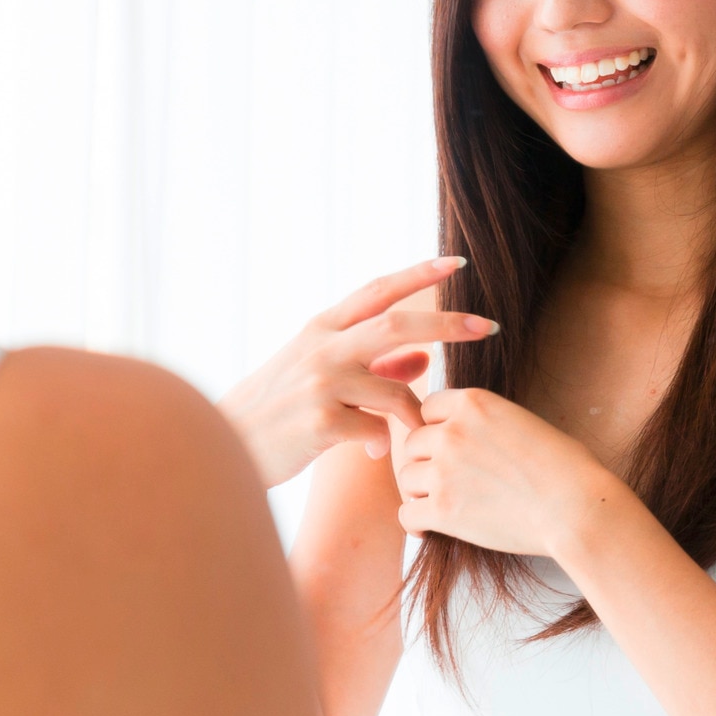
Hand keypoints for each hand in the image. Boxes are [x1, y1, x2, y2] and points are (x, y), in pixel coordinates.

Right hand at [217, 258, 499, 487]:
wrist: (226, 443)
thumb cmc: (278, 410)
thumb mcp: (318, 375)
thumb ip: (373, 365)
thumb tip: (423, 358)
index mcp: (322, 329)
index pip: (379, 291)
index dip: (420, 273)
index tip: (460, 263)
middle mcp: (323, 348)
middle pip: (398, 323)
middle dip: (448, 323)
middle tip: (489, 326)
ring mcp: (321, 384)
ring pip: (394, 390)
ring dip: (416, 413)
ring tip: (419, 431)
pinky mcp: (320, 423)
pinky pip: (375, 430)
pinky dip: (383, 442)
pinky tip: (373, 452)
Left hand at [393, 387, 639, 561]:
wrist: (574, 506)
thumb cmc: (563, 466)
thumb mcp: (521, 421)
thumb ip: (484, 422)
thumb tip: (465, 436)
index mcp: (472, 403)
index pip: (427, 407)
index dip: (436, 427)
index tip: (448, 446)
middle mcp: (451, 432)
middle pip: (413, 443)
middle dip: (427, 460)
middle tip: (446, 480)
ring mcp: (443, 470)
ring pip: (407, 478)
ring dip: (421, 491)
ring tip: (442, 503)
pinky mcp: (442, 510)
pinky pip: (407, 514)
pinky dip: (416, 523)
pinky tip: (429, 529)